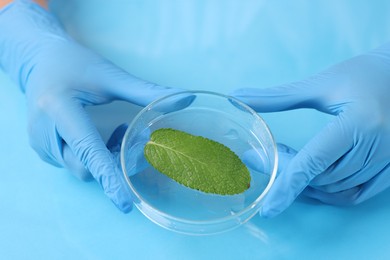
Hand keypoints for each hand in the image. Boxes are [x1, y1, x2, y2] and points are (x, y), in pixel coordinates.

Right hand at [0, 1, 179, 211]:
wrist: (40, 61)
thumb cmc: (75, 64)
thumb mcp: (110, 75)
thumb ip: (146, 91)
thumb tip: (185, 98)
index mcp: (58, 109)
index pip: (88, 150)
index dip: (109, 177)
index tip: (126, 203)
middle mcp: (44, 132)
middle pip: (86, 167)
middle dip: (116, 163)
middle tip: (138, 141)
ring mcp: (40, 144)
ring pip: (81, 169)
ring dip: (106, 159)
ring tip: (119, 132)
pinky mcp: (43, 150)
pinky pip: (74, 164)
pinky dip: (94, 158)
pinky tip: (103, 138)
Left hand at [232, 43, 389, 216]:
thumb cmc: (361, 74)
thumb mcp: (319, 85)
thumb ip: (277, 97)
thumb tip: (237, 97)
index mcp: (358, 123)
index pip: (313, 163)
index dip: (286, 187)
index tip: (268, 208)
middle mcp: (376, 147)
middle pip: (320, 178)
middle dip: (288, 173)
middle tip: (268, 156)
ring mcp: (388, 160)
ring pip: (336, 189)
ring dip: (307, 184)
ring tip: (289, 162)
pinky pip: (356, 194)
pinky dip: (330, 193)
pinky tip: (313, 181)